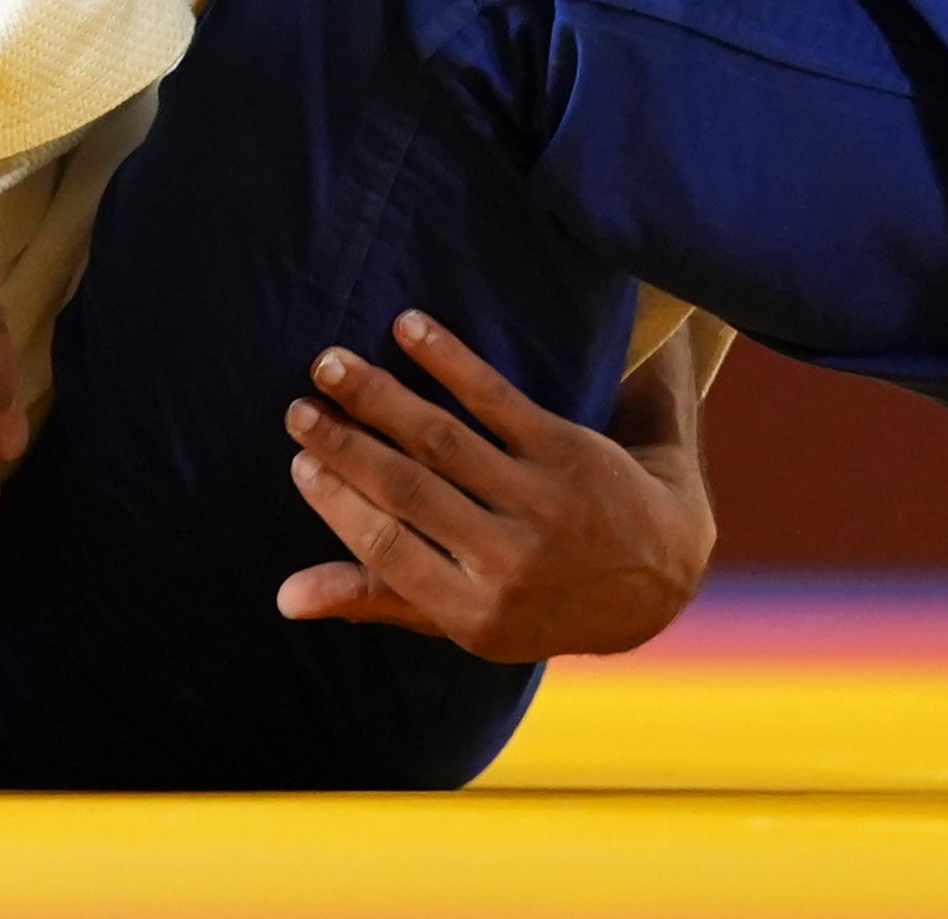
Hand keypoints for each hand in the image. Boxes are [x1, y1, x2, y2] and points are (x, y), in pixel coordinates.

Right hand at [274, 308, 716, 661]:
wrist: (663, 571)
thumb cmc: (543, 598)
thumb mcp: (470, 619)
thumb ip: (380, 600)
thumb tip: (284, 597)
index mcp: (477, 614)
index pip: (389, 551)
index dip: (338, 504)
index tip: (298, 461)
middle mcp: (511, 564)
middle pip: (408, 491)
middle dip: (345, 445)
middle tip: (297, 407)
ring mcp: (544, 505)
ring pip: (444, 442)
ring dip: (381, 398)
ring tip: (330, 364)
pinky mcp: (571, 453)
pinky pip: (498, 399)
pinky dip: (448, 360)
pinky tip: (408, 328)